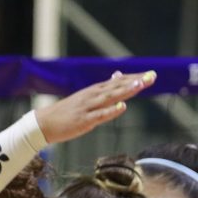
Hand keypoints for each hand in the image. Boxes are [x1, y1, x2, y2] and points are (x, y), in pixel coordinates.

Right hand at [35, 70, 155, 143]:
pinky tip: (122, 107)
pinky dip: (111, 110)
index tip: (152, 74)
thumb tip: (118, 75)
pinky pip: (100, 115)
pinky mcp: (84, 121)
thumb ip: (104, 88)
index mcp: (95, 91)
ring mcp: (88, 108)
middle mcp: (93, 96)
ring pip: (110, 97)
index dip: (135, 78)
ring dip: (125, 91)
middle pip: (117, 87)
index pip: (119, 82)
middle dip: (135, 81)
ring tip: (139, 85)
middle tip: (152, 76)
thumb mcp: (87, 96)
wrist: (45, 123)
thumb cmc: (68, 112)